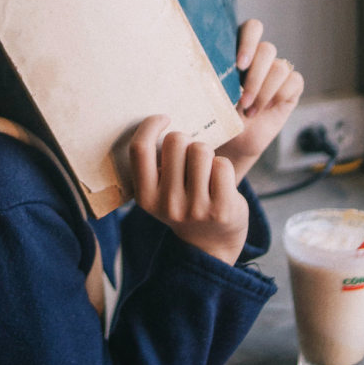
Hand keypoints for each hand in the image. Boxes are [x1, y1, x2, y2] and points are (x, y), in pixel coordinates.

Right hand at [129, 116, 249, 265]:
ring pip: (201, 150)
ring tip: (206, 172)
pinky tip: (220, 183)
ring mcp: (195, 208)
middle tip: (190, 158)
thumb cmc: (183, 205)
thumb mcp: (160, 191)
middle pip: (176, 141)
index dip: (151, 125)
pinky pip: (222, 164)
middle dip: (187, 141)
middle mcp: (167, 204)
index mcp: (145, 197)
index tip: (164, 118)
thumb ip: (157, 163)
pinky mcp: (221, 209)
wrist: (211, 246)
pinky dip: (223, 167)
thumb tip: (161, 119)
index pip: (140, 149)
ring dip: (207, 154)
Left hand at [215, 19, 303, 182]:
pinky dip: (279, 96)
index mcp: (240, 49)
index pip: (252, 28)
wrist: (234, 140)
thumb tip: (201, 66)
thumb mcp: (210, 93)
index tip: (239, 65)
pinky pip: (293, 81)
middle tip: (242, 99)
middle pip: (267, 49)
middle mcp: (260, 57)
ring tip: (248, 111)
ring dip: (263, 92)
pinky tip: (264, 110)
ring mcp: (277, 70)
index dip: (249, 42)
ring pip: (280, 67)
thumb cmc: (217, 114)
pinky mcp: (291, 85)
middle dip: (255, 76)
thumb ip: (211, 75)